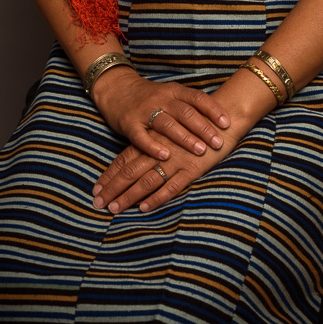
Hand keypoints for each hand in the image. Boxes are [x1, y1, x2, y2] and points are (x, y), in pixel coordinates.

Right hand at [92, 65, 230, 162]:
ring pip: (167, 124)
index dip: (213, 110)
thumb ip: (189, 106)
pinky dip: (153, 146)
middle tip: (219, 142)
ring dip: (185, 138)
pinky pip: (142, 136)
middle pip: (186, 113)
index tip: (227, 123)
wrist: (116, 88)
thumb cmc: (149, 96)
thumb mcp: (170, 94)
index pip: (197, 98)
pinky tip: (165, 156)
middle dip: (204, 128)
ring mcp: (144, 111)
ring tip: (200, 150)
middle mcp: (161, 99)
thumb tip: (218, 120)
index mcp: (174, 91)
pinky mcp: (129, 123)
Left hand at [92, 124, 242, 213]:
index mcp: (153, 138)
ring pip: (146, 180)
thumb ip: (157, 142)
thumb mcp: (173, 128)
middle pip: (130, 170)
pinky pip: (171, 186)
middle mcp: (160, 149)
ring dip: (128, 196)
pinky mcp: (191, 168)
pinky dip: (156, 198)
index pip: (125, 159)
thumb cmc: (199, 121)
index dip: (110, 175)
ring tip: (114, 209)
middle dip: (113, 188)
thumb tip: (139, 159)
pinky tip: (144, 208)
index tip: (96, 189)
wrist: (226, 114)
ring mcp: (175, 159)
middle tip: (97, 203)